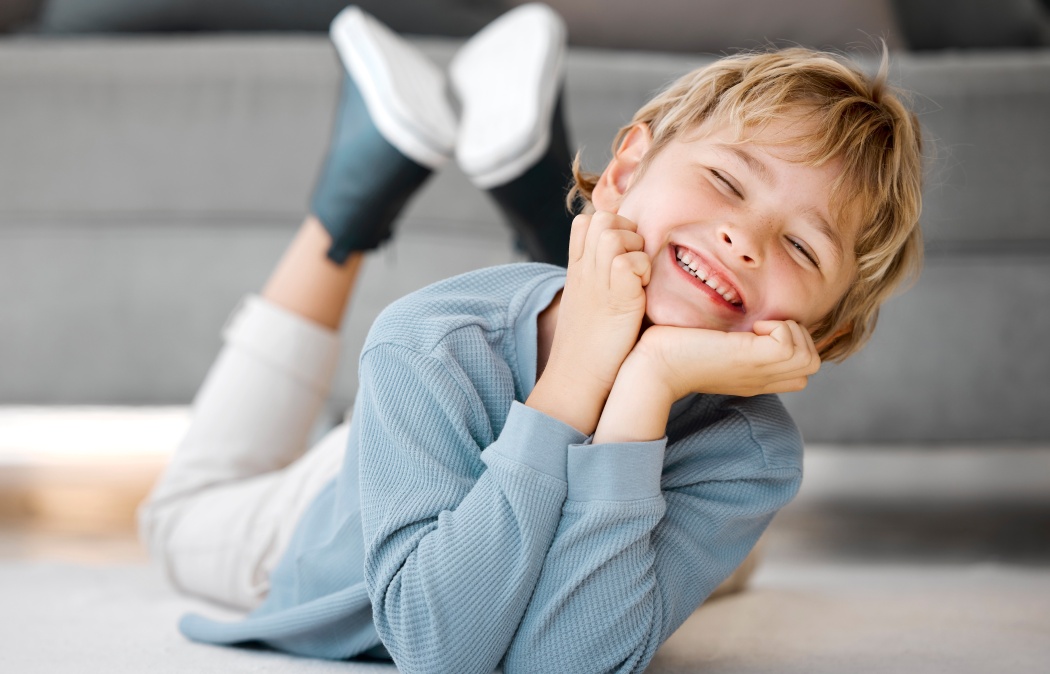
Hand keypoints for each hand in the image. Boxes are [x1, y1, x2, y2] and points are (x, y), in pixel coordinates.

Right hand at [527, 211, 649, 432]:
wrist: (576, 379)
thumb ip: (600, 279)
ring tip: (640, 279)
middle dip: (627, 232)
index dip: (609, 227)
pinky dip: (644, 271)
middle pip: (602, 218)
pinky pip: (630, 261)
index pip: (586, 221)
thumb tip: (626, 268)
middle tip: (635, 265)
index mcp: (576, 269)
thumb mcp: (588, 304)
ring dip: (636, 249)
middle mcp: (583, 270)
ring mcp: (596, 282)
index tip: (622, 256)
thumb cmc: (590, 348)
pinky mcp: (617, 298)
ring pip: (614, 233)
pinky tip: (643, 294)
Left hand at [632, 320, 821, 400]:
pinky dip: (780, 328)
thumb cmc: (668, 350)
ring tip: (758, 325)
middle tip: (762, 326)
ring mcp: (758, 373)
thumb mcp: (707, 344)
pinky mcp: (750, 359)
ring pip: (810, 358)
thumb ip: (727, 337)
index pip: (800, 370)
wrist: (651, 366)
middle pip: (811, 364)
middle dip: (797, 336)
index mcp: (753, 377)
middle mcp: (760, 379)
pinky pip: (792, 345)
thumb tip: (735, 316)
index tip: (759, 329)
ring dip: (792, 331)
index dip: (791, 343)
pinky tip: (753, 326)